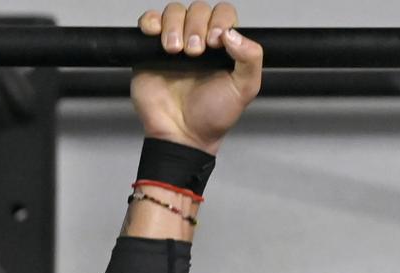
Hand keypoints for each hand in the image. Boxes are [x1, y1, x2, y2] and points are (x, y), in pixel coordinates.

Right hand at [131, 2, 262, 153]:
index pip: (224, 14)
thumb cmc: (213, 115)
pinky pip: (149, 21)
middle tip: (194, 53)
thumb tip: (233, 34)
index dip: (219, 21)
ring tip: (176, 51)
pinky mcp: (150, 49)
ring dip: (174, 26)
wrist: (182, 133)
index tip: (216, 42)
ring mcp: (175, 42)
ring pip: (174, 11)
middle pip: (198, 9)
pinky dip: (151, 22)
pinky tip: (157, 37)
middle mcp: (200, 41)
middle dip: (196, 26)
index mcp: (224, 47)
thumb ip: (250, 59)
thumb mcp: (244, 89)